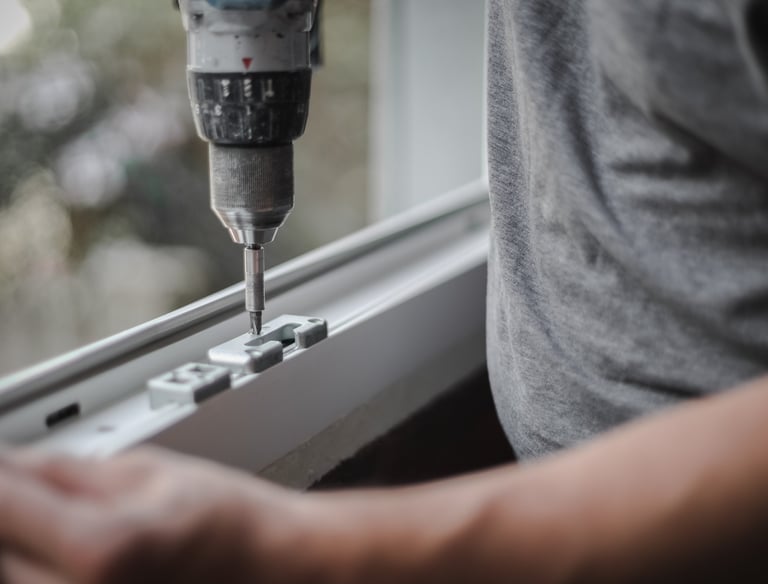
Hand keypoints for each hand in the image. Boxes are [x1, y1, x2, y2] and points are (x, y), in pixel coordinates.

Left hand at [0, 447, 311, 583]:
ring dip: (24, 540)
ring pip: (14, 572)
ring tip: (67, 515)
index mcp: (100, 550)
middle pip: (0, 544)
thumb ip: (62, 471)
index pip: (0, 502)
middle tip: (40, 483)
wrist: (269, 569)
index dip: (1, 476)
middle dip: (13, 507)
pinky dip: (42, 565)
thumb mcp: (147, 472)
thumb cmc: (228, 523)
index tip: (6, 464)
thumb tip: (9, 464)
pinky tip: (67, 546)